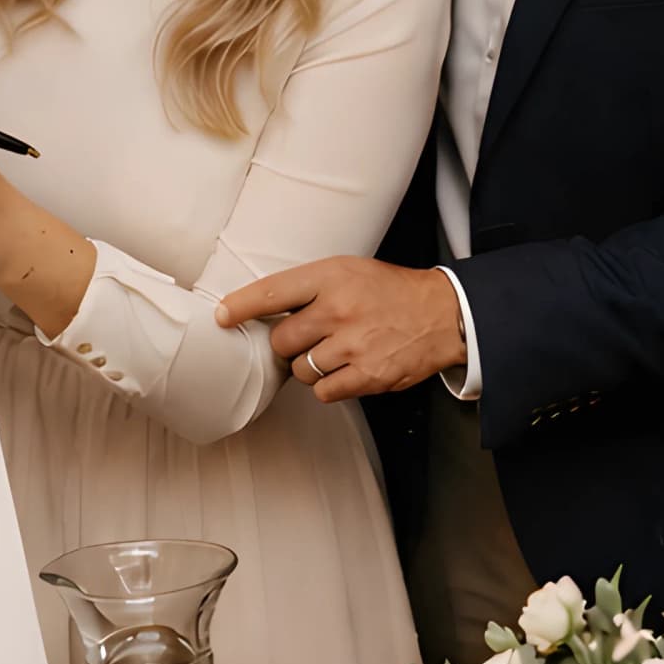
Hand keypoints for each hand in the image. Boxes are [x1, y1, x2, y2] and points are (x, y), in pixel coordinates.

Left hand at [217, 257, 463, 400]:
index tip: (222, 316)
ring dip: (311, 366)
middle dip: (290, 344)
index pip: (273, 292)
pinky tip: (347, 369)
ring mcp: (353, 344)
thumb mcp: (349, 271)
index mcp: (332, 277)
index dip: (241, 306)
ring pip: (300, 370)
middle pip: (281, 340)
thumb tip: (262, 312)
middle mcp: (339, 309)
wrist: (442, 314)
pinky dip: (329, 385)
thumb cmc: (389, 292)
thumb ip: (309, 289)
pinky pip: (323, 391)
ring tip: (337, 351)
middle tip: (313, 336)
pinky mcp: (367, 375)